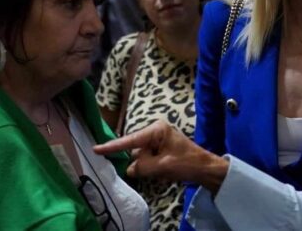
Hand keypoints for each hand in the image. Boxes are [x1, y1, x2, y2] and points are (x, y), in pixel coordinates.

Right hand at [94, 120, 227, 191]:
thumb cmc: (186, 163)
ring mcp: (159, 140)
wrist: (206, 169)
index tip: (95, 148)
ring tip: (164, 169)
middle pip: (135, 148)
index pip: (130, 140)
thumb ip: (141, 167)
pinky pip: (148, 159)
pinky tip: (163, 170)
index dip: (112, 146)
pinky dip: (151, 167)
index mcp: (156, 130)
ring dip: (147, 166)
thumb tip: (129, 168)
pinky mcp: (162, 149)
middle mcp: (156, 131)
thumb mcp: (161, 166)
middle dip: (139, 161)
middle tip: (155, 168)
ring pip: (141, 156)